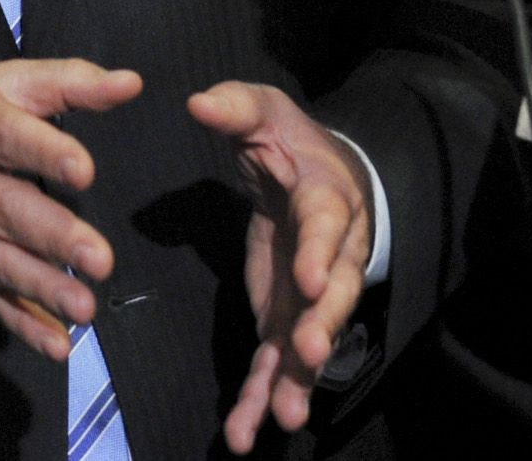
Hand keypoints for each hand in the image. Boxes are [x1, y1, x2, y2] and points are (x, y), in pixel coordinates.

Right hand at [0, 59, 145, 358]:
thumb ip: (65, 81)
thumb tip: (131, 84)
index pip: (3, 136)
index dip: (43, 153)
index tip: (83, 171)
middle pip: (2, 208)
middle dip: (51, 236)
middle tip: (99, 257)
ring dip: (41, 288)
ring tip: (84, 307)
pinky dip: (19, 323)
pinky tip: (55, 342)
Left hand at [187, 80, 376, 453]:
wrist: (316, 175)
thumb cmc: (290, 142)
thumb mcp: (263, 112)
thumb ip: (234, 108)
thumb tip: (198, 103)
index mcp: (326, 200)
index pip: (325, 228)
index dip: (318, 254)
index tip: (308, 280)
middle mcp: (329, 257)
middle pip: (333, 296)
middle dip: (322, 327)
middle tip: (308, 355)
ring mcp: (310, 297)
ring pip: (310, 341)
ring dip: (296, 381)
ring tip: (281, 418)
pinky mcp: (286, 321)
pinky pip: (278, 363)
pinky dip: (263, 397)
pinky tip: (247, 433)